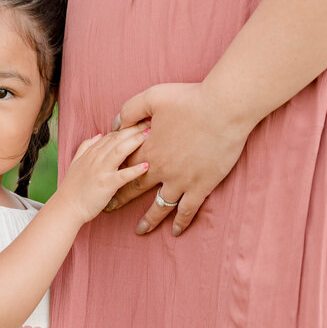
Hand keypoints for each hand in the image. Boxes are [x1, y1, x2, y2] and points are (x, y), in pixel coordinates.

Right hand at [53, 122, 151, 224]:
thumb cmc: (73, 187)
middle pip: (118, 138)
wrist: (66, 207)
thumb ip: (86, 146)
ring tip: (149, 135)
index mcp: (91, 153)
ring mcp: (101, 170)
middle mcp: (96, 158)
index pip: (111, 135)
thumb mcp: (76, 162)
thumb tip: (98, 135)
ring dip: (135, 142)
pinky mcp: (106, 184)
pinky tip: (147, 166)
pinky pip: (123, 175)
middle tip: (149, 121)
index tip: (139, 120)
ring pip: (120, 151)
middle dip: (134, 128)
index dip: (126, 126)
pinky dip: (135, 170)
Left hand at [106, 82, 253, 235]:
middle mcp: (161, 169)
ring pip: (160, 206)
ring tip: (140, 230)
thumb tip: (117, 124)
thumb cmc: (190, 99)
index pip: (123, 165)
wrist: (225, 108)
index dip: (112, 173)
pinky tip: (176, 231)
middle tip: (109, 209)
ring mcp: (181, 180)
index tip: (101, 181)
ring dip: (149, 219)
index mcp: (148, 148)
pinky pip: (188, 209)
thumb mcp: (153, 97)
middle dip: (120, 199)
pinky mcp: (202, 185)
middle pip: (135, 188)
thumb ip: (131, 110)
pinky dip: (181, 222)